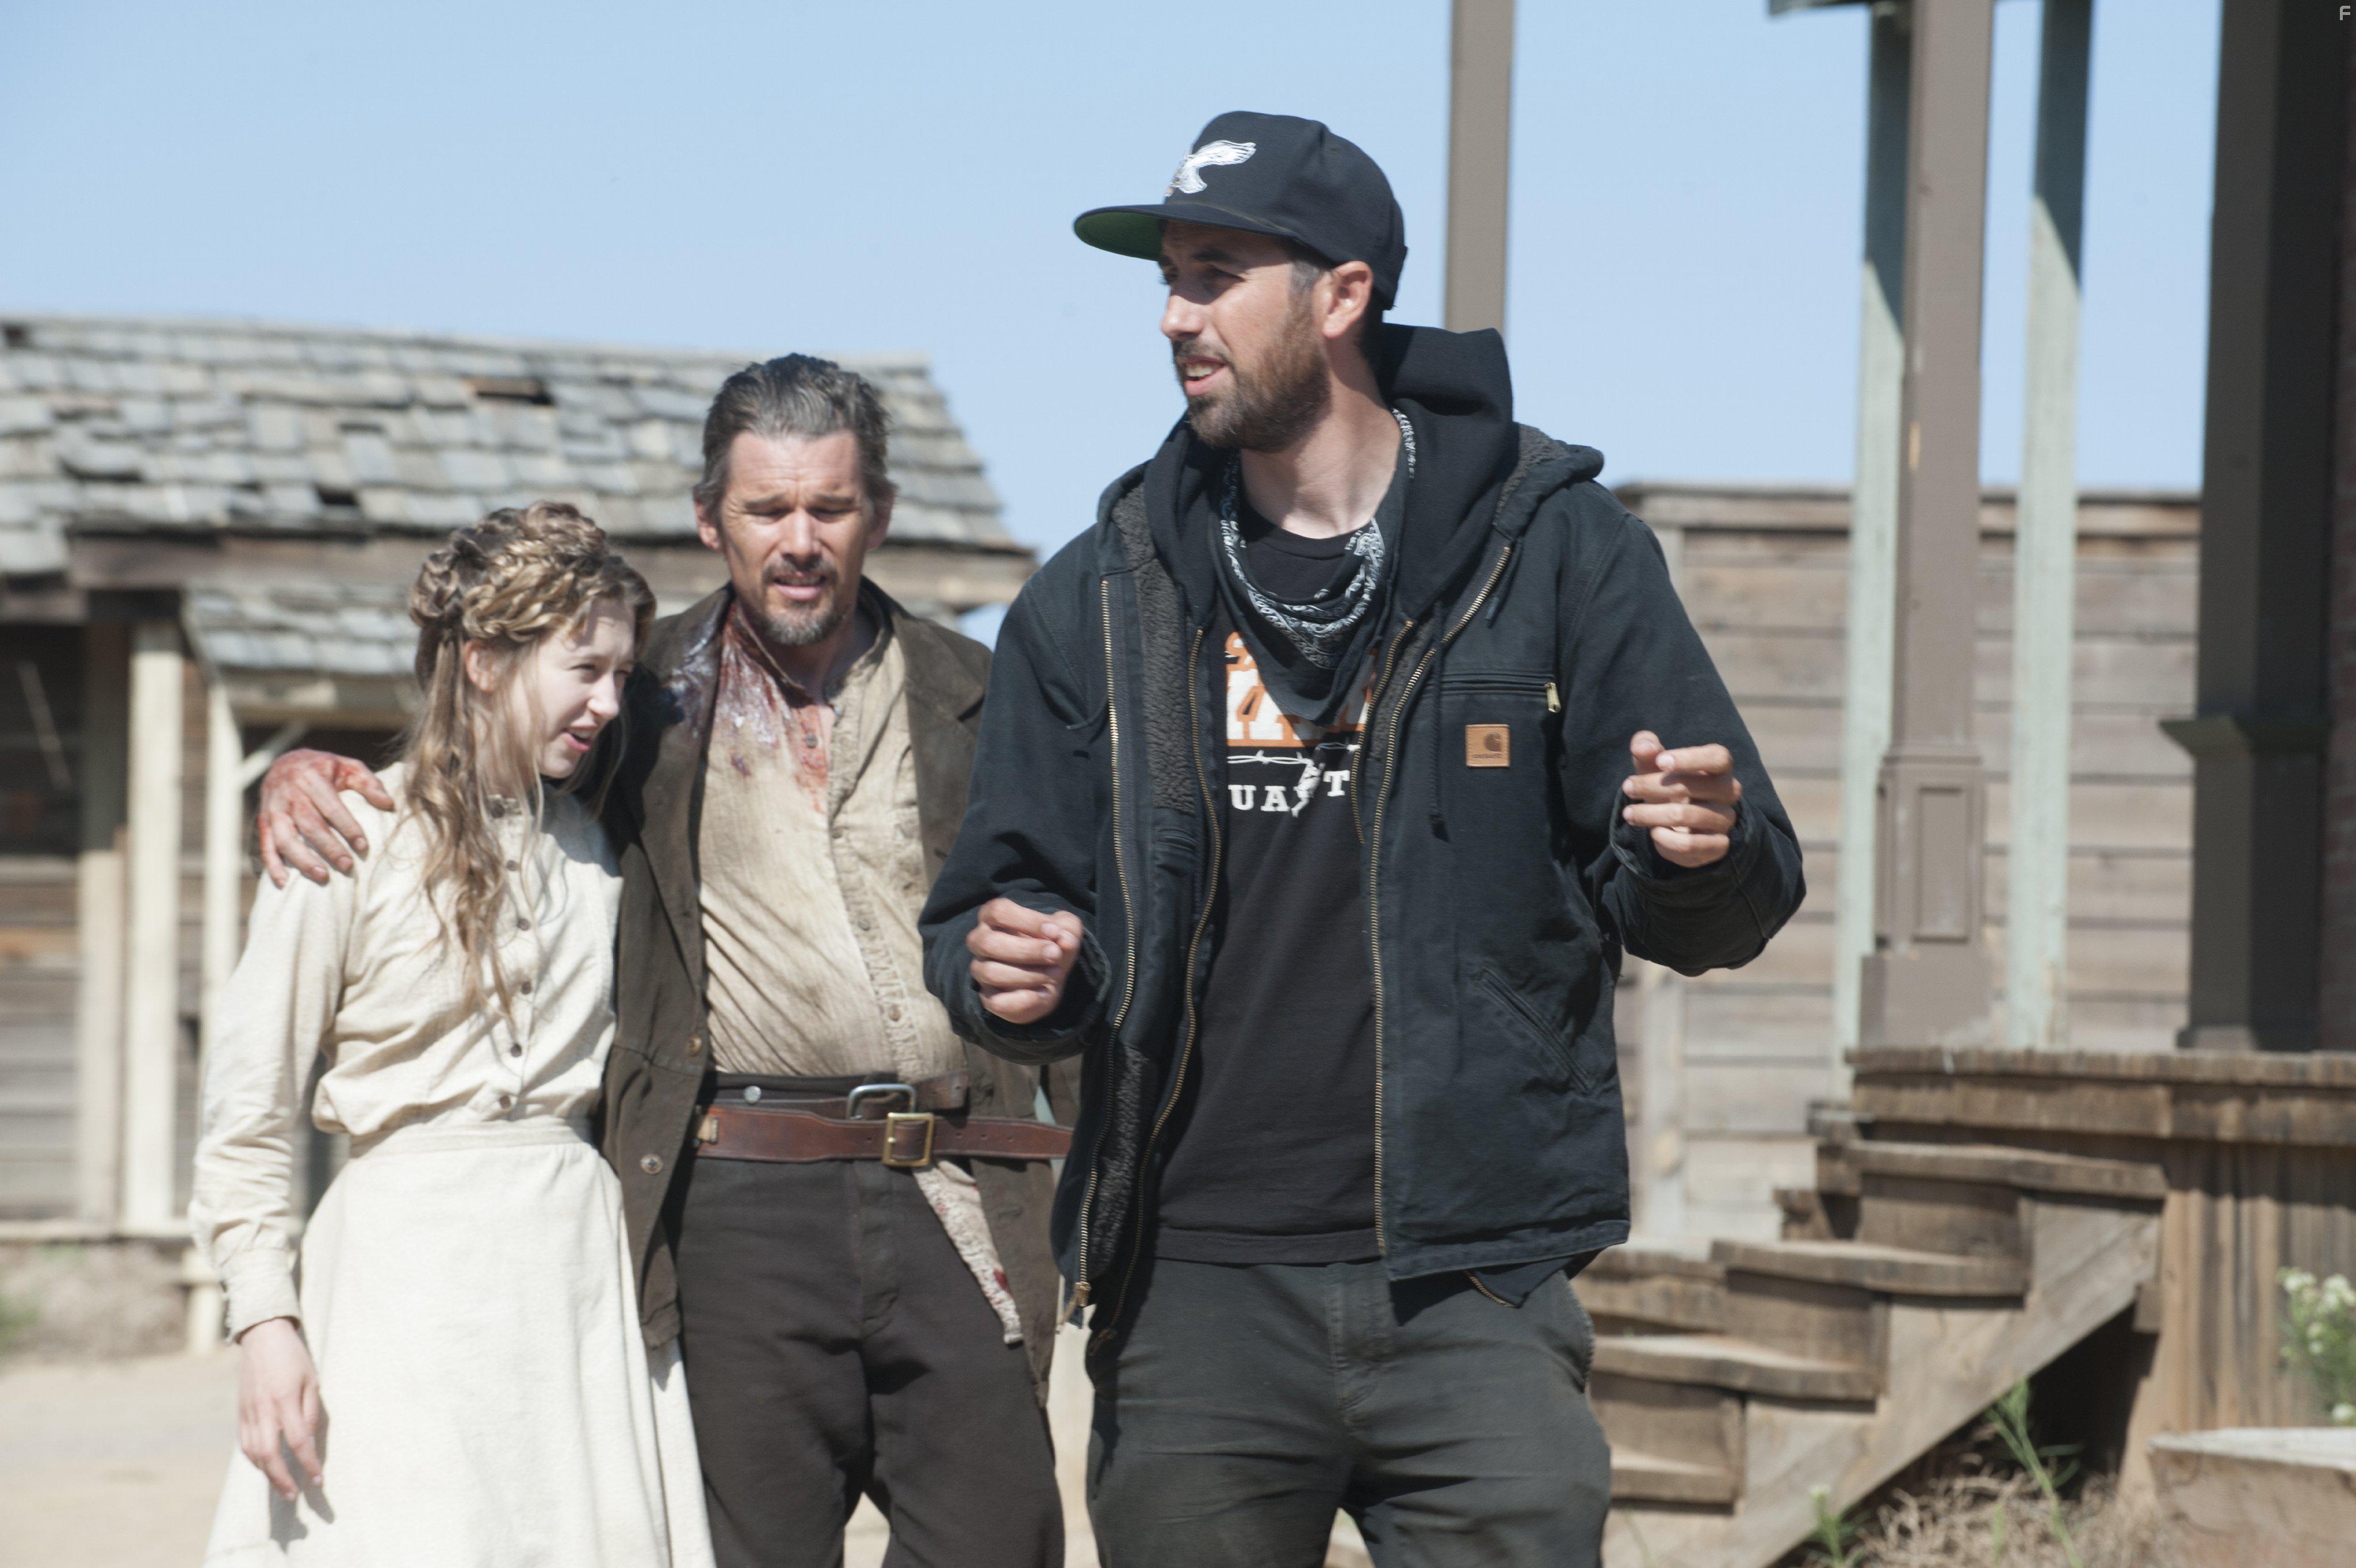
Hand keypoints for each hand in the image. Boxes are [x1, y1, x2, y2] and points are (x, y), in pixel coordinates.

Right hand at [236, 1316, 322, 1500]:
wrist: (262, 1338)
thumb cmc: (293, 1357)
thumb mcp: (311, 1380)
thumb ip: (310, 1412)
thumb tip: (308, 1441)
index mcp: (285, 1400)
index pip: (298, 1441)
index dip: (308, 1463)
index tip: (318, 1479)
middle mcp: (263, 1410)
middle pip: (270, 1454)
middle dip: (282, 1479)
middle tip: (295, 1495)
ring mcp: (248, 1413)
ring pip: (254, 1453)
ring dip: (267, 1474)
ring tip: (282, 1487)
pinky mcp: (240, 1413)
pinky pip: (244, 1444)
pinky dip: (255, 1460)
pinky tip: (266, 1467)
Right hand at [257, 749, 392, 886]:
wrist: (284, 761)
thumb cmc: (324, 768)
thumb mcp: (348, 766)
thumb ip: (369, 783)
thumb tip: (388, 804)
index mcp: (312, 778)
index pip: (332, 807)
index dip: (348, 827)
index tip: (363, 846)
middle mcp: (290, 794)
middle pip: (310, 825)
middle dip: (329, 848)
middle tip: (348, 866)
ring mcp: (273, 809)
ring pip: (285, 838)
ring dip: (303, 860)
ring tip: (323, 877)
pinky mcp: (263, 821)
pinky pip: (265, 845)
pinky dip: (273, 865)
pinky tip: (285, 882)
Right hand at [968, 898, 1082, 1025]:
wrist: (1049, 979)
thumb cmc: (1050, 945)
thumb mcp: (1065, 931)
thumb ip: (1068, 930)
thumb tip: (1065, 940)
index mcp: (993, 917)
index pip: (998, 912)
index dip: (1028, 921)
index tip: (1054, 931)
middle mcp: (980, 942)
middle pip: (990, 943)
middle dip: (1028, 950)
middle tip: (1055, 953)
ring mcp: (981, 970)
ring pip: (992, 973)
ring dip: (1029, 974)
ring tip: (1054, 973)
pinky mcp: (988, 997)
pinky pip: (998, 1001)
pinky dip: (1025, 999)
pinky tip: (1044, 992)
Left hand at [1622, 731, 1740, 869]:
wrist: (1673, 821)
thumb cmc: (1666, 783)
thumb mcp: (1653, 763)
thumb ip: (1646, 748)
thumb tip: (1643, 747)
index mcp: (1719, 767)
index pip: (1718, 757)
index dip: (1690, 759)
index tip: (1660, 761)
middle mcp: (1728, 792)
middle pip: (1695, 787)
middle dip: (1654, 786)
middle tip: (1627, 787)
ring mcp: (1725, 819)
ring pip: (1687, 816)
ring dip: (1651, 815)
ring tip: (1629, 813)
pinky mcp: (1717, 845)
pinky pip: (1689, 844)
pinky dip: (1664, 839)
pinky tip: (1653, 832)